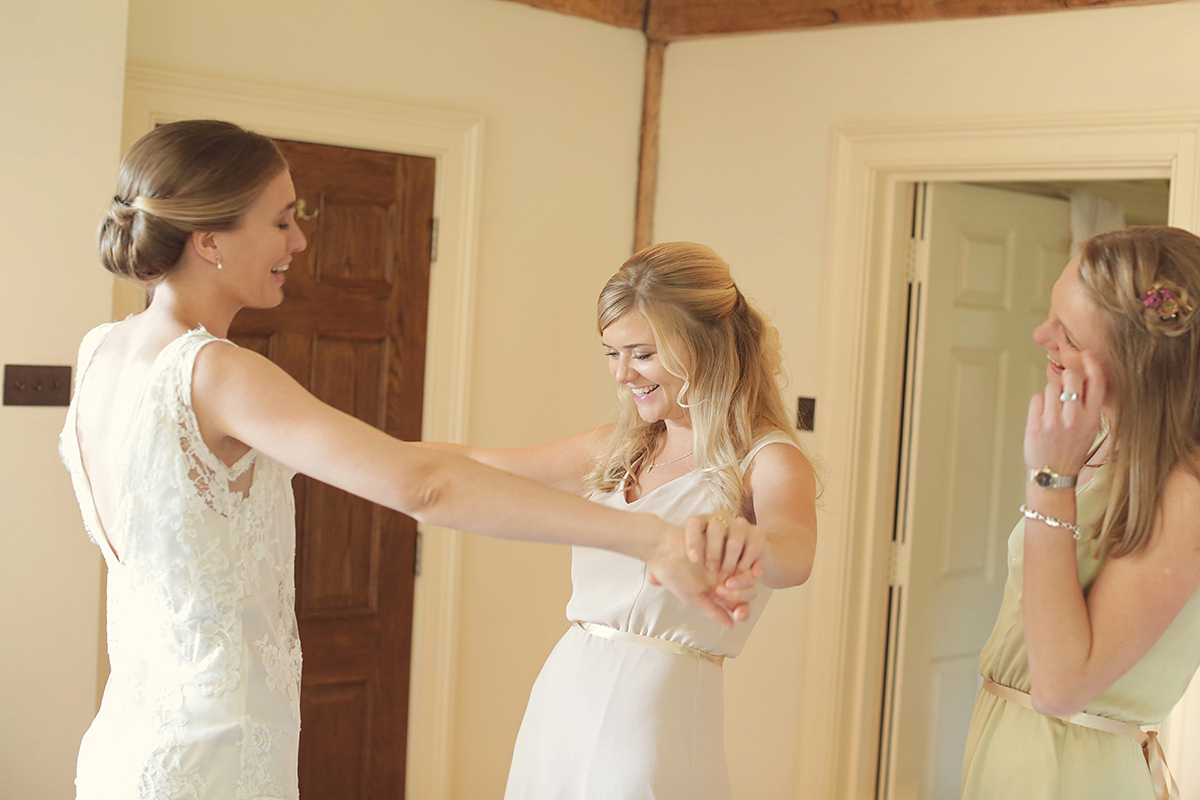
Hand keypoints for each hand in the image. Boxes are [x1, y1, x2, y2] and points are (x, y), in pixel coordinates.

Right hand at [644, 526, 754, 627]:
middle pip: (748, 593)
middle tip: (720, 591)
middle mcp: (726, 579)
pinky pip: (745, 557)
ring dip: (740, 582)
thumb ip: (714, 611)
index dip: (744, 612)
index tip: (739, 615)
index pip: (740, 606)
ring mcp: (728, 563)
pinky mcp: (728, 546)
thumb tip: (732, 626)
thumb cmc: (674, 576)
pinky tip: (729, 570)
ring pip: (749, 577)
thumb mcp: (693, 598)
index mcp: (719, 594)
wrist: (664, 549)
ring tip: (720, 582)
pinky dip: (743, 566)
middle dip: (740, 596)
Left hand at [684, 512, 765, 583]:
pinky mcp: (757, 533)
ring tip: (726, 579)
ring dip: (730, 563)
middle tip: (712, 572)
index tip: (693, 560)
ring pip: (734, 540)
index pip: (694, 523)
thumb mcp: (696, 560)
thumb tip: (654, 577)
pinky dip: (747, 564)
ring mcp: (741, 524)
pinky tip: (741, 574)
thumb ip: (678, 564)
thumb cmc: (712, 560)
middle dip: (713, 554)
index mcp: (703, 521)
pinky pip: (752, 548)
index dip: (692, 539)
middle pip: (716, 529)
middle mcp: (722, 518)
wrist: (745, 555)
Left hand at [1024, 352, 1105, 476]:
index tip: (1087, 355)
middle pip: (1070, 378)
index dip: (1093, 365)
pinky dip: (1038, 404)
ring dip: (1050, 394)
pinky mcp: (1036, 425)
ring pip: (1051, 386)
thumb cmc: (1072, 449)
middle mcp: (1075, 419)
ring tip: (1053, 410)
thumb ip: (1088, 405)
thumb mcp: (1090, 429)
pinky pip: (1036, 398)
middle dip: (1066, 378)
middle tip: (1064, 389)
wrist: (1053, 474)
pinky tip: (1043, 416)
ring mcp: (1054, 422)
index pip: (1097, 383)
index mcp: (1092, 419)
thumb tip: (1082, 377)